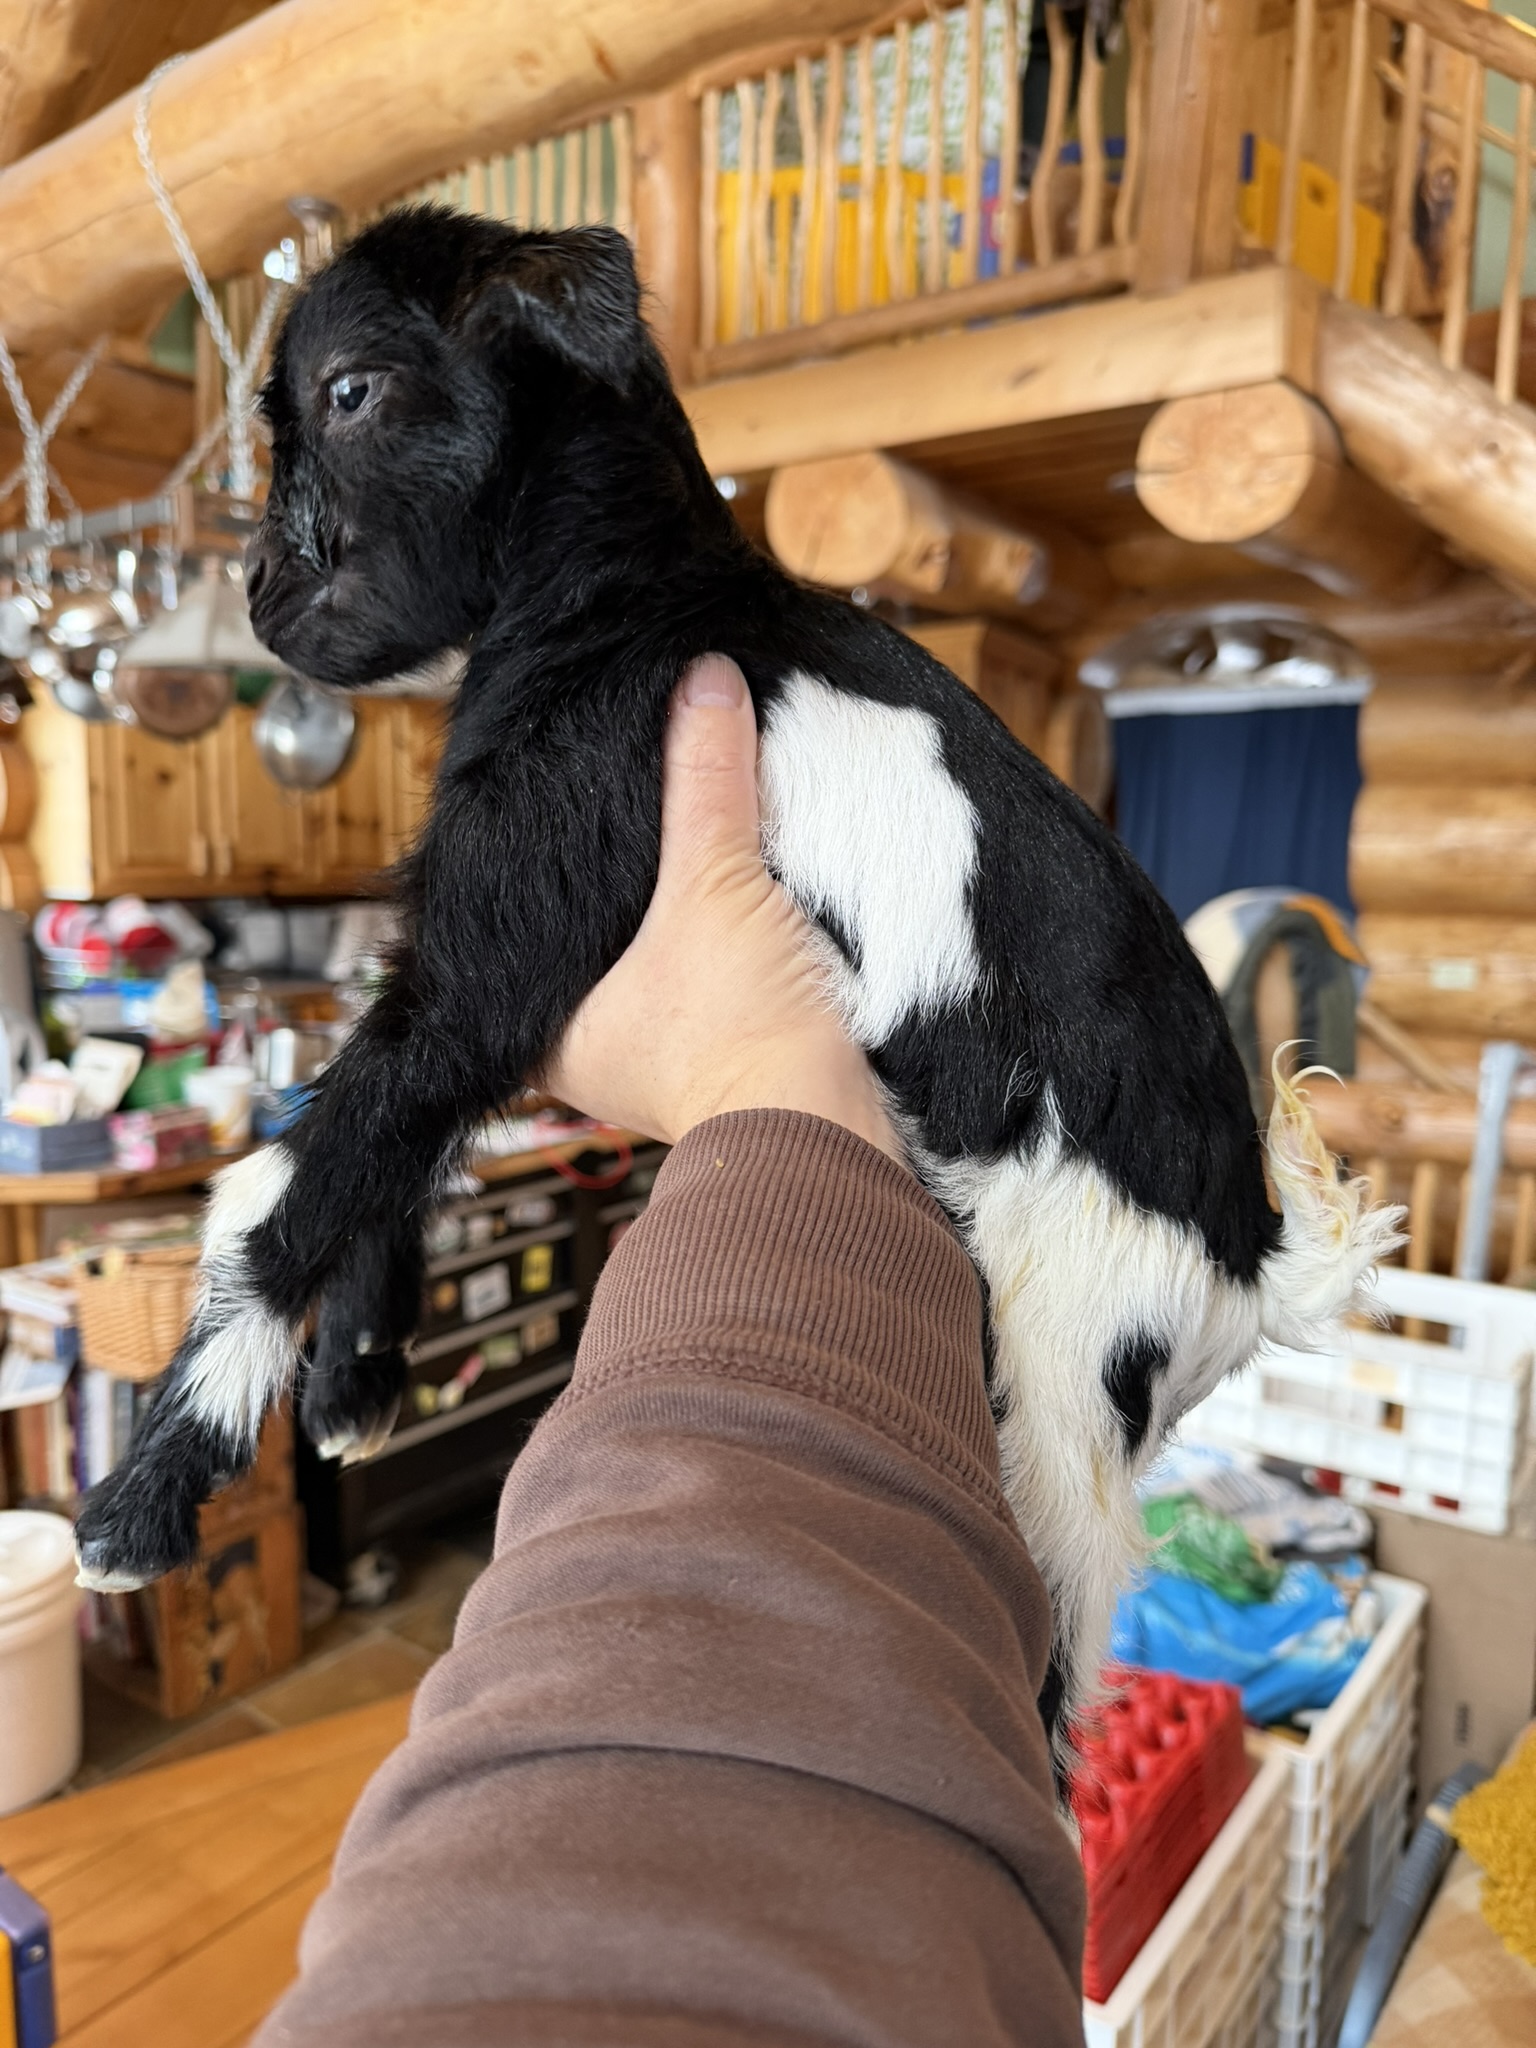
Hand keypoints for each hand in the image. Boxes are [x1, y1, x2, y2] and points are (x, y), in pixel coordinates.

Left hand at [542, 655, 900, 1161]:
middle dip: (609, 883)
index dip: (530, 873)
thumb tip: (704, 682)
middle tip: (611, 809)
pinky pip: (708, 972)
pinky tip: (734, 886)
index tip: (545, 815)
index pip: (512, 934)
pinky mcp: (728, 1054)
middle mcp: (591, 1055)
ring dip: (667, 910)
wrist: (834, 1125)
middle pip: (586, 939)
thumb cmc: (742, 1043)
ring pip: (648, 956)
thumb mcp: (713, 883)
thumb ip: (706, 779)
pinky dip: (719, 933)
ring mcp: (661, 1060)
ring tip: (674, 834)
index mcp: (543, 1036)